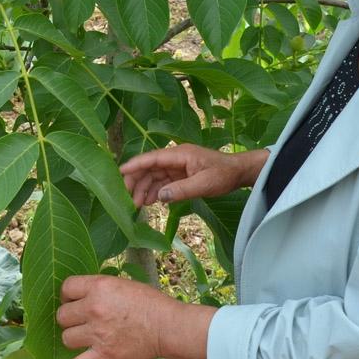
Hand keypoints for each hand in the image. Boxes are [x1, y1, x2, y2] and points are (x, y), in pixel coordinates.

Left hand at [56, 275, 213, 358]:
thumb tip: (83, 294)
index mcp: (98, 287)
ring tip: (82, 337)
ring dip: (73, 338)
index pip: (66, 288)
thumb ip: (99, 288)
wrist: (166, 326)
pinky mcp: (104, 354)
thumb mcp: (121, 284)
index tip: (71, 300)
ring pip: (67, 338)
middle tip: (79, 320)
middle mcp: (94, 309)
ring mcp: (97, 333)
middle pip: (62, 315)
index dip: (67, 295)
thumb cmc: (149, 302)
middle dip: (69, 317)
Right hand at [120, 143, 252, 205]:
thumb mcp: (204, 184)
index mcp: (179, 154)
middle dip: (137, 181)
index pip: (152, 158)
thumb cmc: (224, 175)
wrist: (239, 173)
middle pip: (149, 168)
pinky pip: (163, 182)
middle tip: (128, 198)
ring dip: (145, 189)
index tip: (119, 173)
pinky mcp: (181, 175)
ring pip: (154, 176)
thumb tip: (159, 196)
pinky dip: (155, 191)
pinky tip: (150, 201)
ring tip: (137, 204)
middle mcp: (175, 158)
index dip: (135, 165)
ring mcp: (177, 167)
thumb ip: (181, 189)